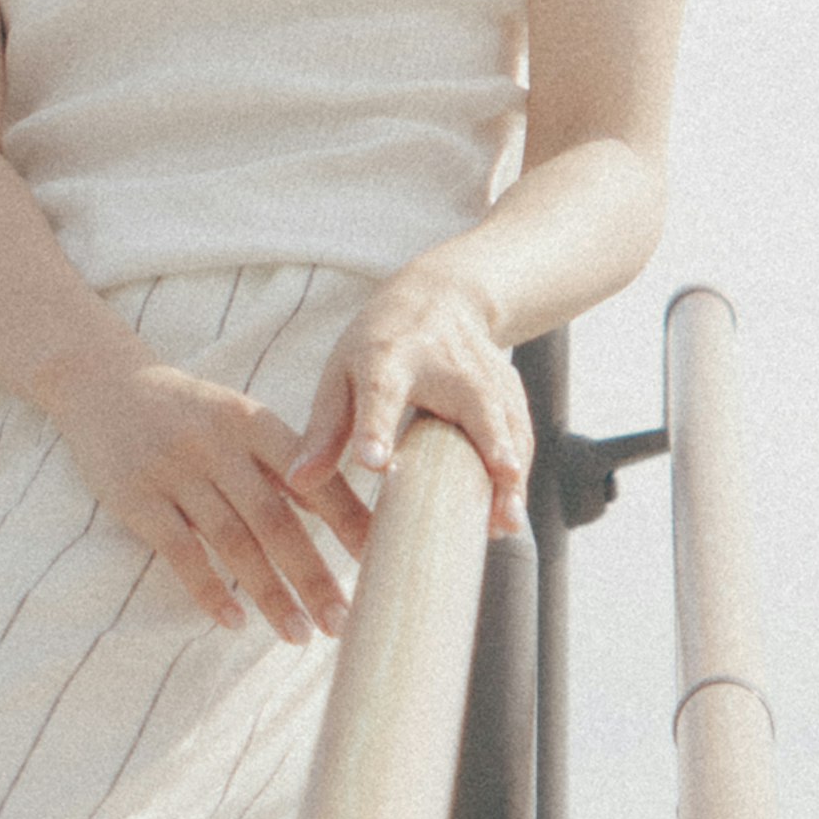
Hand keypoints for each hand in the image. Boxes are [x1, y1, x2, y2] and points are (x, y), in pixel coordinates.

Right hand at [52, 352, 360, 642]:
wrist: (105, 383)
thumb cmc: (192, 413)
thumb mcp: (240, 420)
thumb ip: (286, 461)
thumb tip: (349, 516)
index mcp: (253, 422)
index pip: (310, 475)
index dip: (347, 519)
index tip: (381, 559)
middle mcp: (218, 444)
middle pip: (276, 519)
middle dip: (312, 574)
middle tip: (342, 620)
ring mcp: (175, 470)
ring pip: (233, 542)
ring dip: (270, 594)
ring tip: (299, 634)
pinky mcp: (136, 497)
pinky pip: (180, 552)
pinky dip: (210, 590)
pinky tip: (234, 621)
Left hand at [285, 268, 532, 545]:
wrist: (443, 295)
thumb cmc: (380, 343)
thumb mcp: (342, 372)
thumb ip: (325, 429)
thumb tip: (298, 484)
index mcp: (387, 358)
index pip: (382, 392)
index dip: (376, 428)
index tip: (374, 463)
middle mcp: (445, 365)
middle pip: (473, 407)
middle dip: (489, 450)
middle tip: (495, 500)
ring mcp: (485, 374)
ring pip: (507, 425)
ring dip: (512, 476)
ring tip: (506, 524)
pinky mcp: (509, 387)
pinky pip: (519, 433)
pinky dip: (520, 472)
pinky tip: (510, 511)